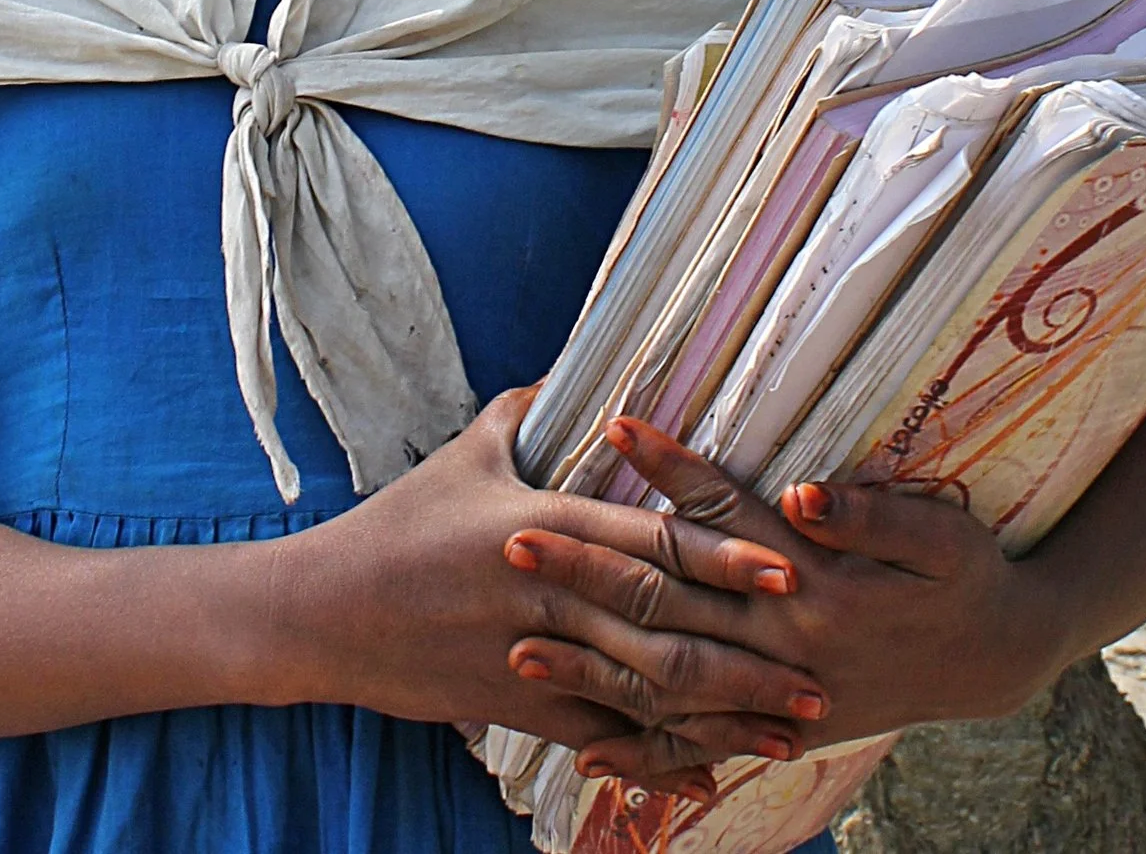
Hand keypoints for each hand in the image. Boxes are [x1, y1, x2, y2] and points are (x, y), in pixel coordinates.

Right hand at [282, 390, 834, 798]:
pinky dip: (656, 758)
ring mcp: (531, 656)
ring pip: (643, 690)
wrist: (324, 610)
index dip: (721, 553)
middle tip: (822, 663)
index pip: (647, 538)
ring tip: (790, 726)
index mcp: (543, 523)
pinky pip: (598, 736)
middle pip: (663, 623)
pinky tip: (708, 773)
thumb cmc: (400, 522)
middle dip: (748, 650)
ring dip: (722, 713)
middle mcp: (546, 592)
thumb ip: (529, 411)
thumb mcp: (467, 452)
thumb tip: (579, 371)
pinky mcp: (513, 707)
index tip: (786, 566)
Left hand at [505, 417, 1068, 782]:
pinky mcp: (779, 731)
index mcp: (820, 584)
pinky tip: (583, 748)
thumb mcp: (942, 537)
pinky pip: (700, 748)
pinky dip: (643, 751)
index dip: (670, 470)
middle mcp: (786, 644)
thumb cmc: (967, 576)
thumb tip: (809, 492)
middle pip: (671, 602)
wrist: (997, 661)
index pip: (725, 517)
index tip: (612, 426)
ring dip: (591, 664)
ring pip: (669, 683)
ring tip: (517, 644)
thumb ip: (876, 514)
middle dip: (589, 569)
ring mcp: (778, 697)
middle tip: (511, 538)